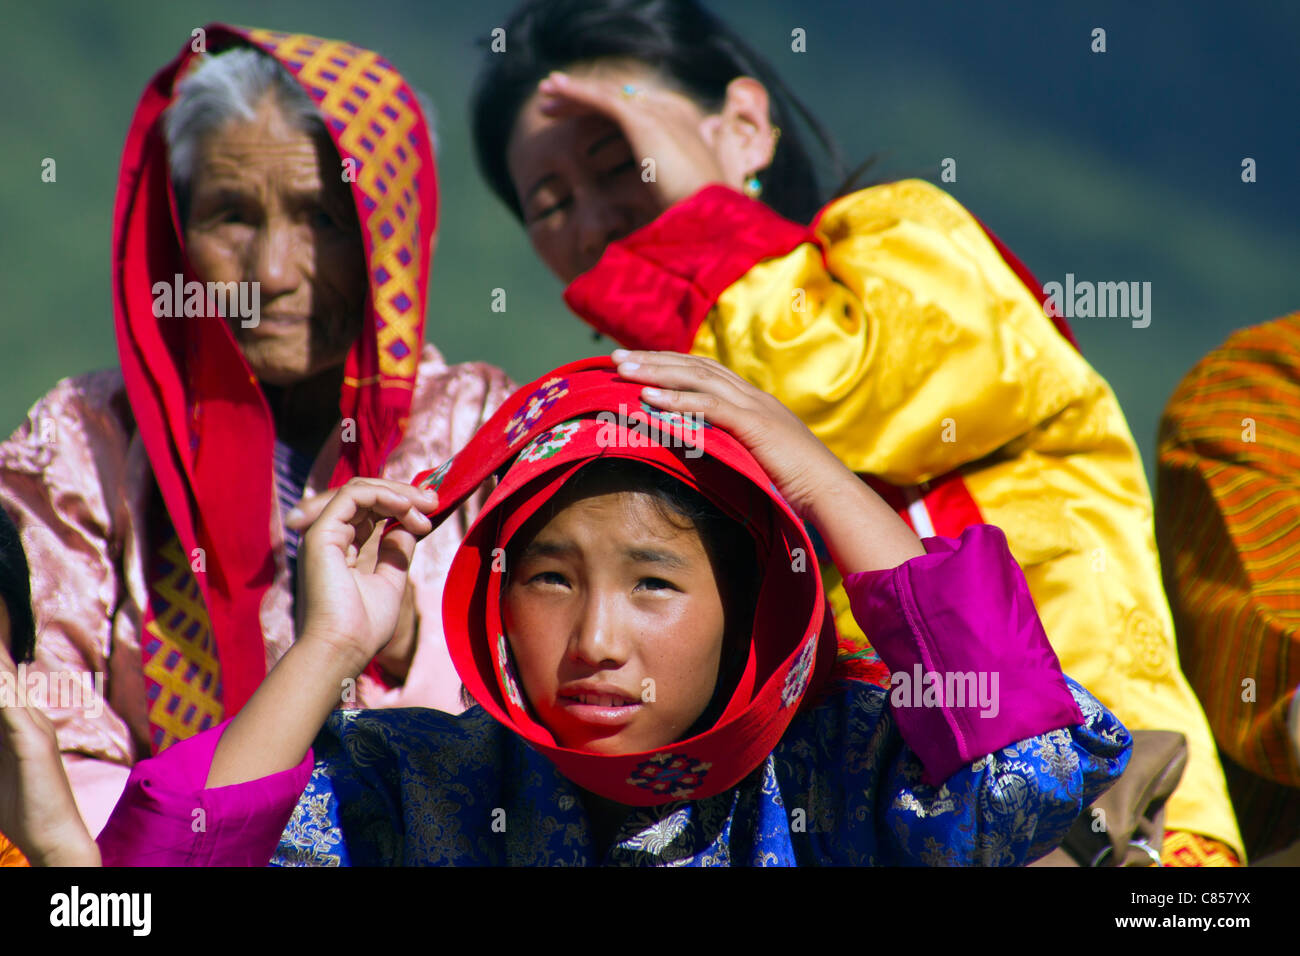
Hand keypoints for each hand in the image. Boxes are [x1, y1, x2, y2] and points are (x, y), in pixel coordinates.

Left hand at [0, 642, 99, 865]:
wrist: (56, 836)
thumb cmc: (24, 809)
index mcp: (26, 723)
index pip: (5, 682)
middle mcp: (34, 718)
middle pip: (6, 675)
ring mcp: (36, 727)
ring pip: (7, 683)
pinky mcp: (32, 741)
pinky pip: (9, 705)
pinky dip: (0, 688)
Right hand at [297, 478, 434, 669]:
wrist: (344, 649)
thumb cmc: (364, 626)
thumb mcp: (391, 579)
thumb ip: (396, 551)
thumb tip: (409, 527)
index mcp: (342, 546)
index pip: (369, 509)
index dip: (401, 503)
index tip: (432, 510)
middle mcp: (330, 535)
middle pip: (366, 494)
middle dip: (403, 493)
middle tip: (434, 501)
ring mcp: (323, 532)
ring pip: (360, 489)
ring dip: (397, 493)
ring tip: (426, 507)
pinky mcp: (320, 533)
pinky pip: (352, 496)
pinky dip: (383, 496)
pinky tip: (407, 509)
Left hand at [537, 71, 728, 209]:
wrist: (711, 225)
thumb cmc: (700, 224)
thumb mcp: (684, 200)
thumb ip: (672, 187)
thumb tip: (661, 200)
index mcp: (686, 129)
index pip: (639, 110)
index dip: (609, 110)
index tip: (584, 114)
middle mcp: (674, 114)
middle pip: (621, 98)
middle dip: (587, 97)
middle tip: (555, 97)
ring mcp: (659, 115)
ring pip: (607, 96)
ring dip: (574, 92)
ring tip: (545, 92)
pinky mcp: (642, 122)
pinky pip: (601, 101)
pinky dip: (574, 93)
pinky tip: (551, 93)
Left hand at [612, 350, 848, 517]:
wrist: (831, 494)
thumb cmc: (797, 486)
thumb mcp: (758, 459)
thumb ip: (733, 447)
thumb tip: (702, 453)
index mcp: (753, 401)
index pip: (704, 370)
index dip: (669, 363)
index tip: (636, 363)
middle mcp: (752, 396)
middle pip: (695, 366)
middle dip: (653, 360)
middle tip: (616, 358)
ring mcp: (755, 408)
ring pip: (698, 378)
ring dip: (657, 372)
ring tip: (623, 370)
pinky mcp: (756, 426)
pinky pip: (709, 407)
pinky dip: (678, 400)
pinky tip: (649, 398)